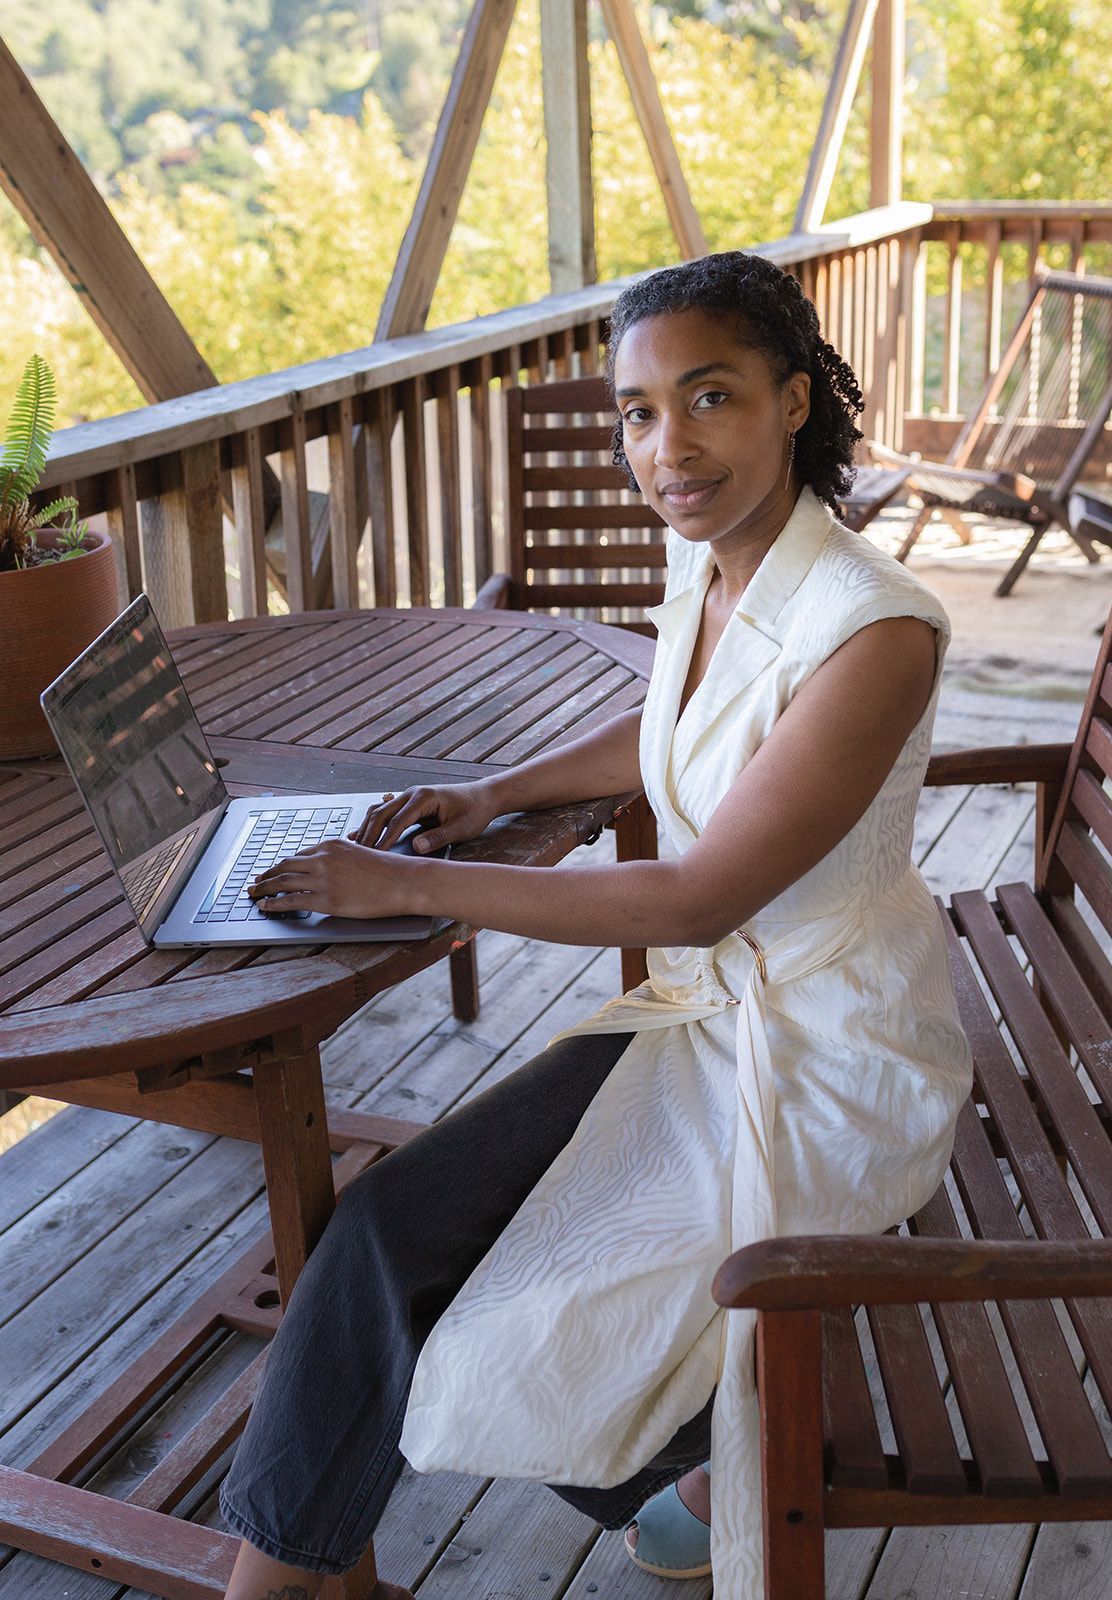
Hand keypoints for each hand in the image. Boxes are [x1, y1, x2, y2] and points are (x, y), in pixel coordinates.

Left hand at [249, 838, 421, 919]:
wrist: (402, 881)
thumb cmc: (387, 870)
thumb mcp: (359, 854)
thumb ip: (339, 859)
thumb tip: (327, 868)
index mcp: (330, 845)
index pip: (297, 856)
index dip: (280, 865)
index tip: (271, 871)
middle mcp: (322, 859)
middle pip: (283, 866)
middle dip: (265, 875)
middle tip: (254, 882)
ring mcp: (322, 879)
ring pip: (281, 882)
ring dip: (263, 889)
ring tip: (253, 894)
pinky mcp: (326, 900)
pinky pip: (290, 901)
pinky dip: (273, 903)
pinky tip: (265, 906)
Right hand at [349, 780, 501, 854]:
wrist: (483, 796)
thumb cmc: (475, 811)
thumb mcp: (461, 828)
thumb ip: (439, 837)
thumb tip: (416, 847)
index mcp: (424, 797)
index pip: (398, 821)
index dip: (385, 840)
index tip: (375, 856)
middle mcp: (412, 794)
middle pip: (381, 813)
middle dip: (368, 834)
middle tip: (357, 855)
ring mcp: (409, 797)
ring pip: (379, 811)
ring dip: (366, 828)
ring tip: (354, 848)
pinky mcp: (409, 804)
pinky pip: (384, 812)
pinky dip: (371, 823)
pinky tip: (359, 835)